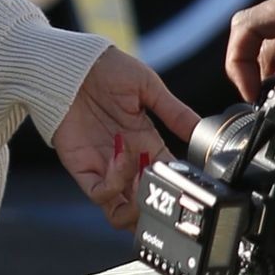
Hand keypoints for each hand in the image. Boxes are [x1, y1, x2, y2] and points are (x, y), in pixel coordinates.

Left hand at [52, 47, 200, 231]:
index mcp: (147, 143)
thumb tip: (203, 133)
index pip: (166, 180)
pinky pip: (98, 194)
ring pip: (121, 212)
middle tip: (162, 187)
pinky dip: (114, 185)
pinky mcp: (81, 167)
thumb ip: (176, 113)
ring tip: (142, 180)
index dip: (176, 188)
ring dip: (136, 206)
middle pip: (144, 205)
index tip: (184, 183)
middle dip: (156, 206)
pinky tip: (121, 159)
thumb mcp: (149, 87)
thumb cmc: (106, 68)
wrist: (71, 63)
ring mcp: (103, 167)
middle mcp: (126, 161)